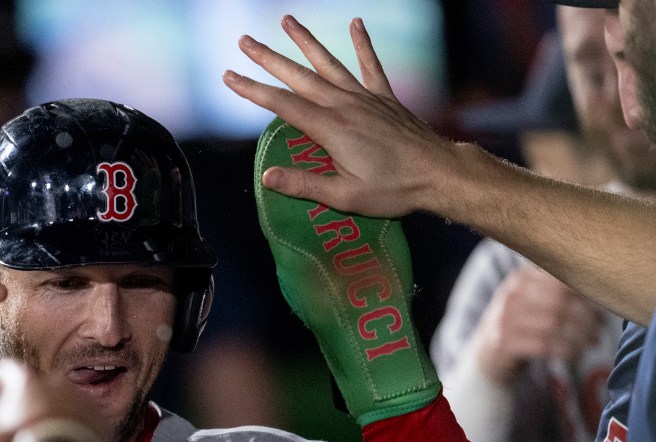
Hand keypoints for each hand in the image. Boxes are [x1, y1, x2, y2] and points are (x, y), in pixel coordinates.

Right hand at [0, 359, 108, 441]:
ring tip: (52, 436)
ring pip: (66, 399)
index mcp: (24, 381)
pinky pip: (86, 416)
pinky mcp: (99, 416)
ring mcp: (80, 397)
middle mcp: (54, 381)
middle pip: (40, 384)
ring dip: (59, 411)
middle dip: (34, 398)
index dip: (2, 381)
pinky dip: (80, 425)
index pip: (8, 369)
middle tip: (28, 423)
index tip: (0, 392)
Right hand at [224, 16, 461, 216]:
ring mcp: (366, 98)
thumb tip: (268, 176)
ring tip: (286, 21)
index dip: (252, 90)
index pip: (282, 105)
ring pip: (329, 64)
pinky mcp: (385, 99)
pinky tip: (357, 23)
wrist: (437, 173)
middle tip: (244, 41)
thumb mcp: (343, 196)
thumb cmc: (392, 189)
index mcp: (330, 129)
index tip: (229, 76)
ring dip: (306, 42)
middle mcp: (344, 106)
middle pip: (298, 77)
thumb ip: (304, 184)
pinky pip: (371, 65)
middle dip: (268, 59)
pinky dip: (363, 44)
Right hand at [474, 264, 603, 382]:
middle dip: (585, 318)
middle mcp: (510, 296)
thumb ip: (559, 290)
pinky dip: (566, 350)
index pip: (561, 281)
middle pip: (559, 303)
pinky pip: (544, 346)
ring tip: (592, 342)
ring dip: (579, 336)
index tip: (601, 306)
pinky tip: (577, 353)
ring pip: (554, 326)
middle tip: (599, 329)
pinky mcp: (504, 343)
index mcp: (520, 278)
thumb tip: (602, 293)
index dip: (585, 294)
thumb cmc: (522, 322)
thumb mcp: (532, 297)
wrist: (487, 350)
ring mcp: (504, 319)